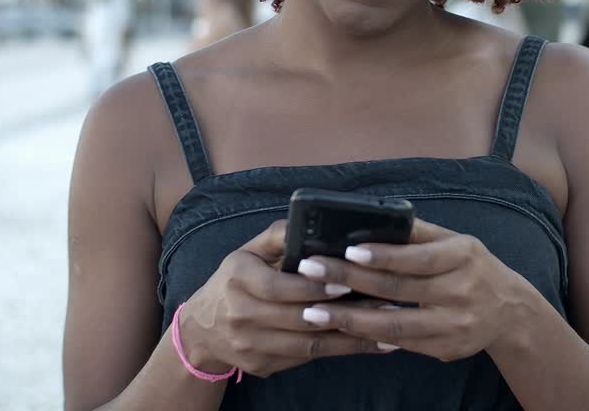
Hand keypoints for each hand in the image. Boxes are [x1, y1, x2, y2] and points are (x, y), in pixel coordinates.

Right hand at [178, 220, 389, 378]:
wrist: (202, 330)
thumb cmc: (235, 281)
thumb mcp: (248, 252)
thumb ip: (278, 236)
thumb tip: (310, 222)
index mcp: (237, 278)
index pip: (277, 286)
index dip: (313, 287)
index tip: (346, 282)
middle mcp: (240, 315)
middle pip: (298, 319)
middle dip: (342, 313)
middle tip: (383, 304)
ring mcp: (250, 346)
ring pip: (307, 346)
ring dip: (350, 339)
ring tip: (387, 329)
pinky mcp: (262, 367)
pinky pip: (306, 360)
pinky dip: (339, 352)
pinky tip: (366, 343)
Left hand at [291, 219, 532, 362]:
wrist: (510, 311)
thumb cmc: (471, 267)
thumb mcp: (455, 241)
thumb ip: (417, 233)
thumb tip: (372, 219)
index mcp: (464, 256)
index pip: (419, 257)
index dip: (383, 255)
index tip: (347, 250)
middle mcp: (463, 292)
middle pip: (400, 289)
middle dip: (350, 281)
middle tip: (310, 273)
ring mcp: (456, 325)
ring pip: (396, 324)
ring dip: (350, 318)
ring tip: (314, 311)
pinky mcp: (448, 350)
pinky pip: (403, 343)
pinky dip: (370, 335)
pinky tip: (341, 329)